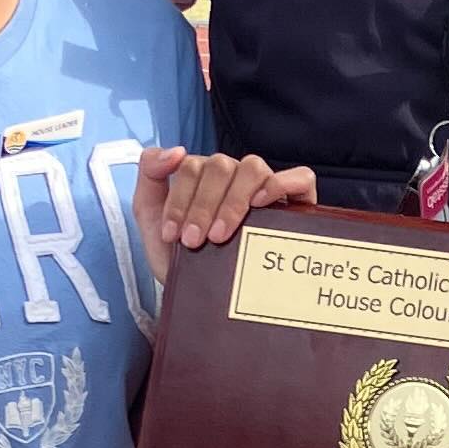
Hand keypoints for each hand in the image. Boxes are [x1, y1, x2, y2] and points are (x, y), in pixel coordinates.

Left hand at [134, 147, 317, 275]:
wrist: (203, 297)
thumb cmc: (182, 257)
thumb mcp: (151, 216)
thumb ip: (149, 175)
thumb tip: (174, 150)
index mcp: (204, 176)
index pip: (192, 166)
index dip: (179, 200)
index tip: (173, 235)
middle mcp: (235, 176)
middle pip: (220, 166)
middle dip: (202, 205)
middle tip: (194, 240)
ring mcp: (265, 187)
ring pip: (253, 167)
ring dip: (233, 201)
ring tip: (221, 235)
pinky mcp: (295, 202)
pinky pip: (299, 178)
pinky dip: (281, 184)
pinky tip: (262, 205)